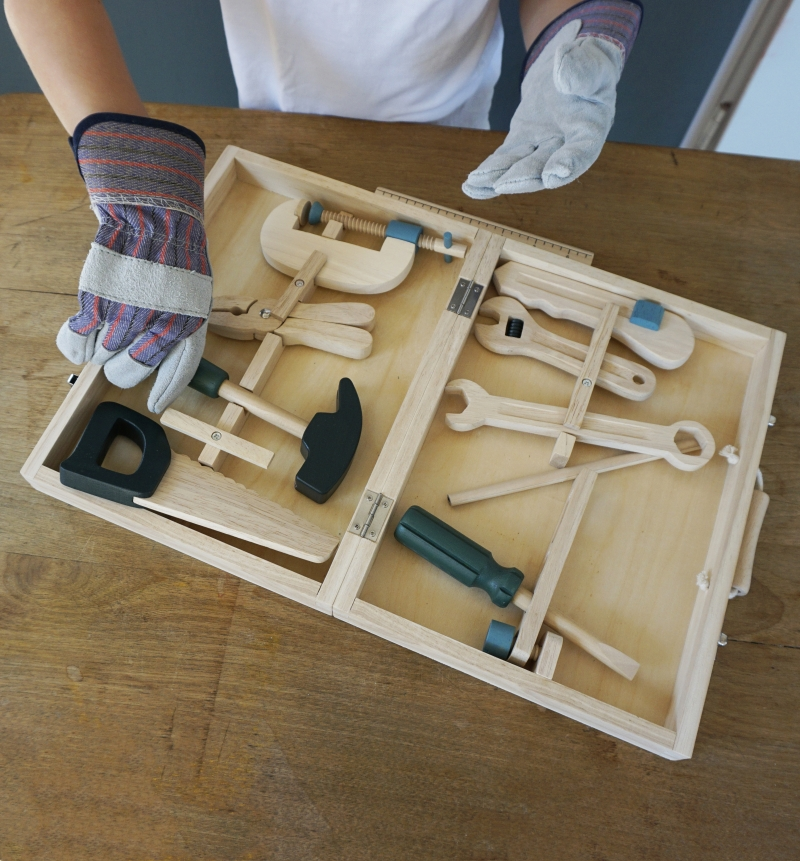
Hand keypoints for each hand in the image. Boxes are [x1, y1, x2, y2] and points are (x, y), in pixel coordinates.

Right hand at [57, 114, 211, 412]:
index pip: (178, 371)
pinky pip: (79, 337)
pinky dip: (75, 341)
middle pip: (133, 369)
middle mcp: (161, 322)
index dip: (165, 390)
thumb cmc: (175, 253)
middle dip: (123, 370)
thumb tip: (157, 359)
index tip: (154, 406)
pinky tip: (80, 334)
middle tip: (119, 362)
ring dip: (100, 347)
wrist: (153, 209)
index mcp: (191, 322)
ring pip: (104, 354)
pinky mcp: (97, 300)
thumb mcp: (194, 291)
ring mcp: (127, 312)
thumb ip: (180, 326)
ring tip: (106, 327)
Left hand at [464, 0, 641, 197]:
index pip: (583, 151)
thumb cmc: (588, 62)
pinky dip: (488, 171)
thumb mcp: (592, 59)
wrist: (572, 63)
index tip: (553, 174)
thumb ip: (583, 70)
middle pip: (544, 166)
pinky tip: (470, 186)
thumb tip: (563, 75)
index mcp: (590, 129)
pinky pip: (504, 159)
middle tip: (503, 185)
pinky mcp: (521, 141)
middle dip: (523, 177)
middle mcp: (565, 146)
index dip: (570, 163)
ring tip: (475, 185)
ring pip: (519, 167)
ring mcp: (541, 147)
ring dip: (497, 178)